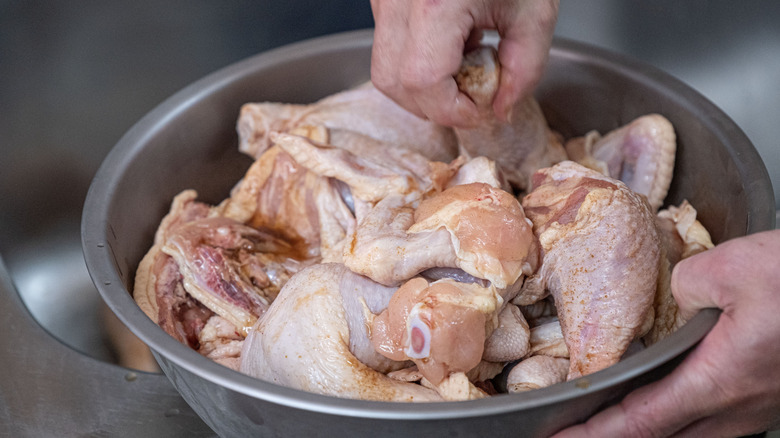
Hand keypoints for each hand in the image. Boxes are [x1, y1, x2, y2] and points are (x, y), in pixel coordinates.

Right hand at [370, 0, 558, 127]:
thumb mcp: (535, 12)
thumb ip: (523, 70)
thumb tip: (499, 110)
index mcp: (436, 2)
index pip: (421, 81)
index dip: (450, 109)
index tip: (479, 110)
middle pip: (390, 81)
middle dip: (430, 104)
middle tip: (469, 96)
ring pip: (383, 67)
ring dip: (420, 85)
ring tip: (461, 66)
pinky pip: (387, 45)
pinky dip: (416, 60)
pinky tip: (450, 44)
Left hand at [552, 230, 779, 436]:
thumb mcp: (736, 268)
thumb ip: (688, 285)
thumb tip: (678, 296)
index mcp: (719, 382)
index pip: (639, 422)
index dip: (594, 435)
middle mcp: (736, 408)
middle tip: (570, 434)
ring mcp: (757, 409)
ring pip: (689, 435)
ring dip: (647, 431)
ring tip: (610, 421)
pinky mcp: (769, 398)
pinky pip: (713, 422)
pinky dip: (677, 420)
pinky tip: (669, 405)